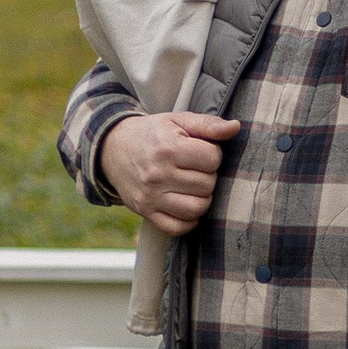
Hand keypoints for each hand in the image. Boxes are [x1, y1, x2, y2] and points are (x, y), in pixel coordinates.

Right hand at [101, 110, 238, 233]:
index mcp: (168, 148)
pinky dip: (188, 220)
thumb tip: (235, 127)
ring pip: (197, 208)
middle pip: (207, 184)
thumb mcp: (177, 120)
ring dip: (202, 198)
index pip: (212, 159)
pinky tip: (186, 204)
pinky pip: (178, 228)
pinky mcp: (146, 212)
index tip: (201, 151)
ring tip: (193, 186)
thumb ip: (208, 124)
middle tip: (195, 168)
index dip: (213, 154)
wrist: (112, 148)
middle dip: (208, 175)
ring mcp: (150, 197)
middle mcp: (158, 174)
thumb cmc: (152, 133)